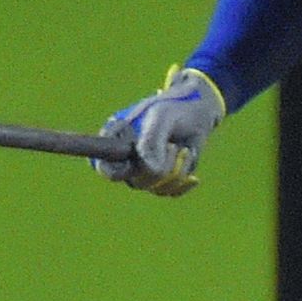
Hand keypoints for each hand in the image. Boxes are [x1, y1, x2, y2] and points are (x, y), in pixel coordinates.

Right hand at [95, 66, 224, 196]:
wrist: (197, 112)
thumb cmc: (175, 109)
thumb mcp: (161, 118)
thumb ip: (151, 142)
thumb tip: (150, 170)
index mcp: (117, 142)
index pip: (104, 167)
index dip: (115, 171)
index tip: (135, 163)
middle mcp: (127, 160)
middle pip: (136, 181)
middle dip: (161, 167)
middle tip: (172, 145)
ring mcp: (145, 171)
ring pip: (156, 187)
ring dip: (176, 169)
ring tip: (183, 149)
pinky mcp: (163, 179)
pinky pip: (170, 192)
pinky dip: (183, 181)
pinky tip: (192, 175)